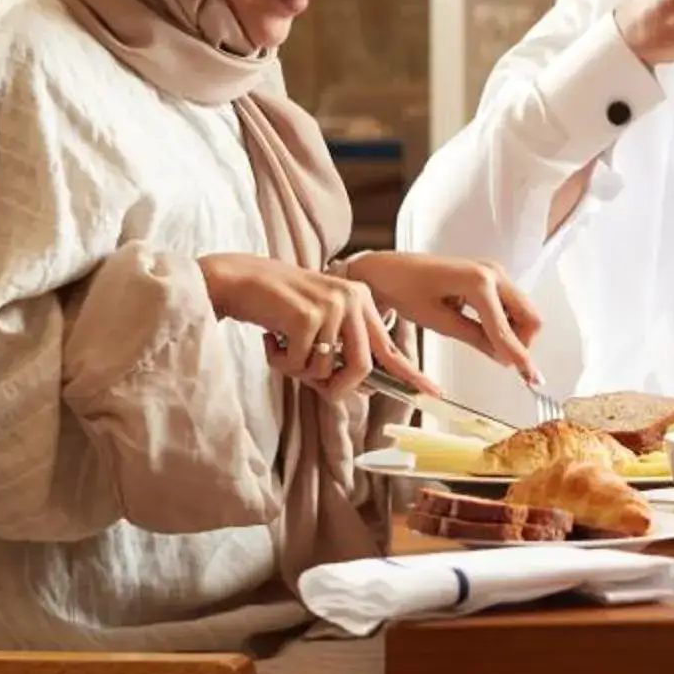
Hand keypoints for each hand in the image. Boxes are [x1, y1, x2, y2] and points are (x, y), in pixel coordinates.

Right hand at [198, 252, 432, 401]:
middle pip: (361, 367)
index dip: (409, 374)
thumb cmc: (280, 308)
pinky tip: (271, 339)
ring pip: (327, 370)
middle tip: (316, 385)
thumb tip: (364, 388)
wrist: (241, 280)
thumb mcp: (321, 322)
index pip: (390, 346)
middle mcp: (353, 299)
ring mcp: (331, 306)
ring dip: (300, 371)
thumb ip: (344, 349)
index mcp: (362, 300)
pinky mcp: (307, 316)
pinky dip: (281, 362)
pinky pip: (299, 364)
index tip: (432, 393)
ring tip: (285, 348)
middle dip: (338, 387)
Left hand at [348, 252, 546, 388]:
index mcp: (478, 282)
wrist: (389, 270)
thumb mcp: (439, 322)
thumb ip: (475, 338)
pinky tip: (485, 330)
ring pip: (523, 310)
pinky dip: (506, 322)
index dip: (519, 356)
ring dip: (514, 333)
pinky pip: (512, 304)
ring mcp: (493, 271)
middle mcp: (492, 272)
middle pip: (529, 316)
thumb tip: (502, 357)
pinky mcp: (489, 275)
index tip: (531, 378)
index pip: (507, 329)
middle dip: (521, 343)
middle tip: (503, 361)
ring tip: (487, 345)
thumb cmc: (405, 290)